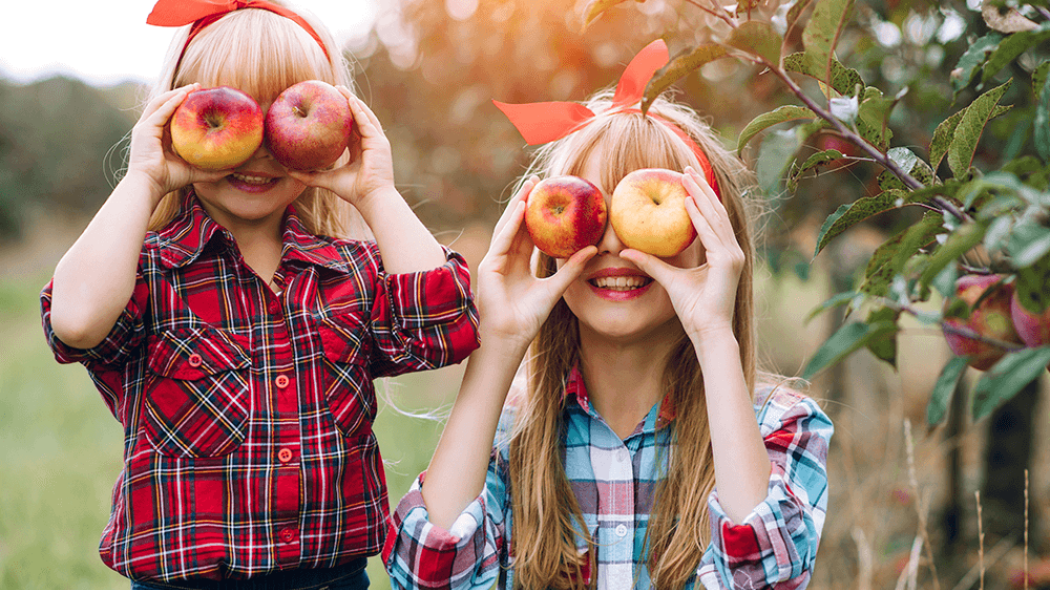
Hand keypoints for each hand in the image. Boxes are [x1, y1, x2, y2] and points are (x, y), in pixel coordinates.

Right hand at [125, 83, 228, 203]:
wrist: (150, 185)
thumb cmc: (168, 180)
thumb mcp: (194, 171)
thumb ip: (211, 170)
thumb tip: (233, 168)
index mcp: (159, 136)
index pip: (171, 115)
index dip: (185, 105)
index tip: (201, 99)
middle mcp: (151, 129)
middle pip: (166, 105)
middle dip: (182, 94)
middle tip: (199, 88)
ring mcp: (145, 128)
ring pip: (161, 103)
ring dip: (177, 93)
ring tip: (193, 87)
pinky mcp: (144, 129)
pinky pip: (160, 111)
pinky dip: (171, 102)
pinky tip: (184, 95)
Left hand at [288, 89, 395, 208]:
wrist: (371, 199)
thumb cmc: (353, 192)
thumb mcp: (327, 180)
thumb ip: (310, 175)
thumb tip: (288, 170)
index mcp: (361, 150)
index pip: (351, 129)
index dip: (340, 117)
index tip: (327, 106)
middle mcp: (370, 143)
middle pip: (358, 117)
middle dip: (346, 103)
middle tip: (332, 90)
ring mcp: (377, 142)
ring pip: (364, 116)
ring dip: (352, 101)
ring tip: (340, 90)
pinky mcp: (379, 143)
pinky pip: (367, 122)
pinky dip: (359, 111)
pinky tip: (349, 100)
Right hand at [477, 177, 595, 347]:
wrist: (510, 338)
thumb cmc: (528, 319)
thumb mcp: (555, 289)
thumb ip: (571, 269)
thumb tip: (594, 250)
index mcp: (519, 265)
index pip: (529, 233)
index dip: (538, 214)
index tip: (550, 195)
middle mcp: (506, 260)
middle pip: (517, 225)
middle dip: (526, 202)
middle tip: (540, 181)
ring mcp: (496, 261)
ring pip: (508, 227)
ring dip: (518, 205)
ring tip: (530, 185)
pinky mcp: (490, 266)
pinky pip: (503, 240)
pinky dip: (512, 224)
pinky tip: (522, 208)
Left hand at [619, 166, 744, 342]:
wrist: (708, 330)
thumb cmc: (693, 310)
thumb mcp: (669, 279)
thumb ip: (651, 263)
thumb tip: (626, 251)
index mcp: (723, 253)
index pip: (712, 219)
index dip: (700, 198)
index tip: (685, 181)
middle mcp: (731, 251)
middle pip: (715, 212)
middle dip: (700, 189)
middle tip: (686, 169)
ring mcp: (732, 256)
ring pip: (714, 218)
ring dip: (699, 195)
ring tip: (685, 177)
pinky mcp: (728, 262)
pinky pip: (711, 234)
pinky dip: (699, 218)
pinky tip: (687, 203)